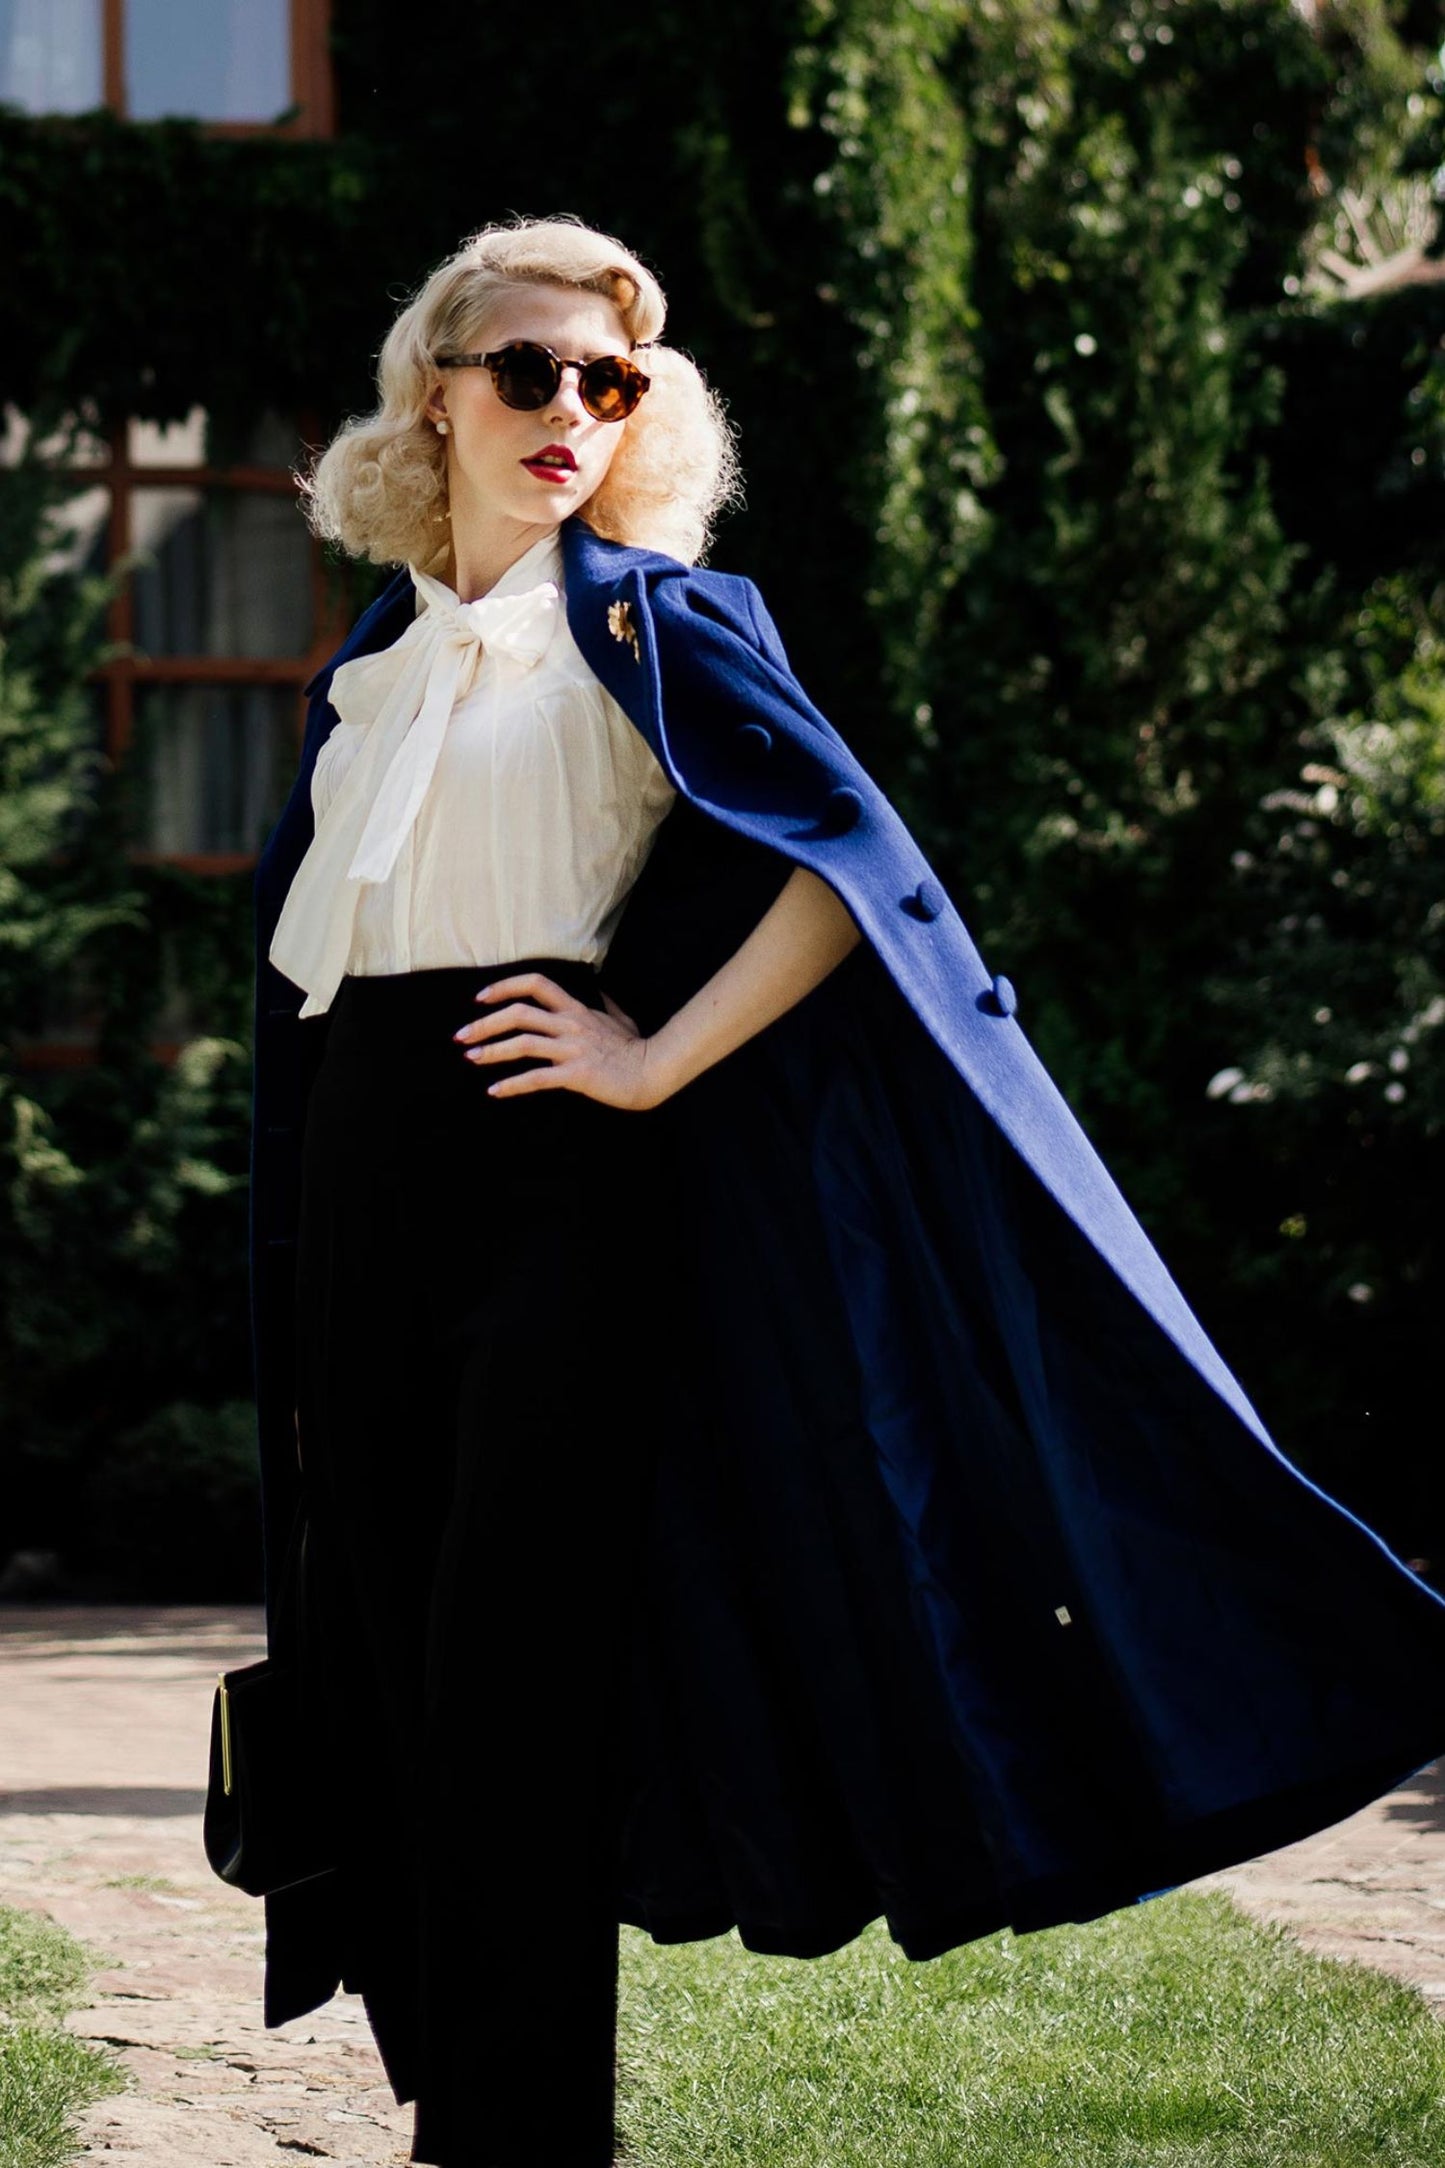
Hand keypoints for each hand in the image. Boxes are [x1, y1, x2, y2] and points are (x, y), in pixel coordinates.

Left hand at [451, 970, 667, 1109]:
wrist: (653, 1071)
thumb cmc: (636, 1048)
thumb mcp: (620, 1019)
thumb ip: (604, 1005)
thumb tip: (599, 992)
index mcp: (576, 1009)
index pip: (535, 984)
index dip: (504, 987)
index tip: (480, 998)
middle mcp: (571, 1024)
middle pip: (519, 1013)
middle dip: (484, 1023)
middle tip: (462, 1036)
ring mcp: (573, 1048)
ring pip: (523, 1043)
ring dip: (491, 1050)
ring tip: (471, 1058)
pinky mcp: (577, 1073)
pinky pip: (536, 1078)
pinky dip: (511, 1085)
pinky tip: (495, 1091)